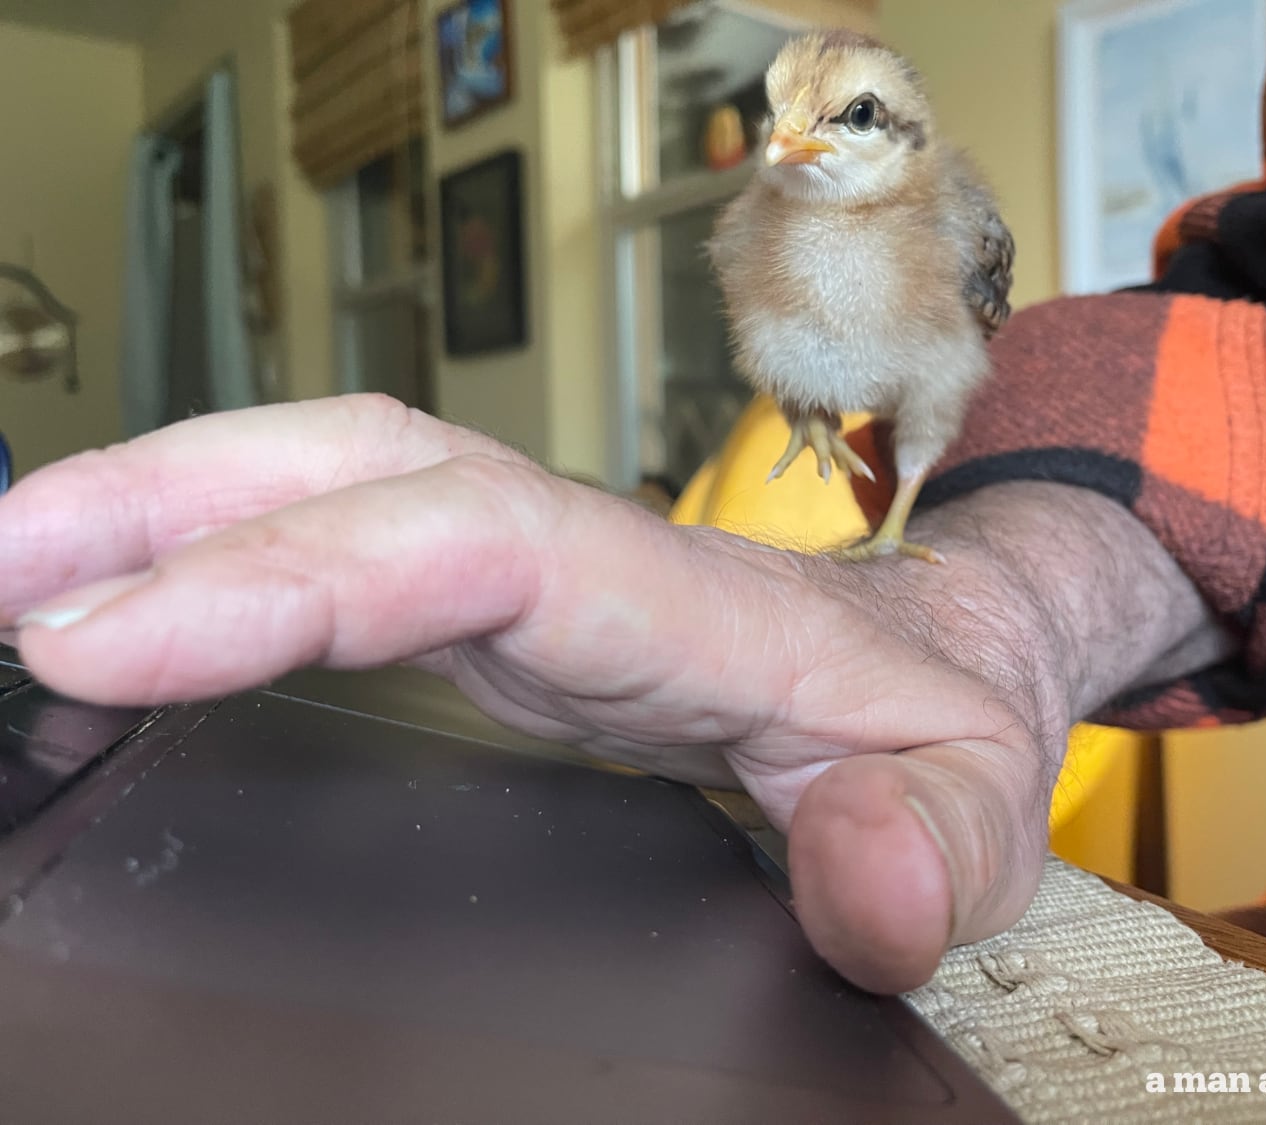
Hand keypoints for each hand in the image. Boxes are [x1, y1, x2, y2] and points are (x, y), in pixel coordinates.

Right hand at [0, 396, 1224, 991]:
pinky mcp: (500, 612)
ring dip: (168, 509)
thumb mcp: (976, 809)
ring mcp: (535, 576)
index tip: (109, 636)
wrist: (939, 665)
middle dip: (168, 504)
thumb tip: (857, 888)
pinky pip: (344, 555)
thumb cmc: (943, 726)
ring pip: (333, 488)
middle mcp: (588, 562)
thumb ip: (928, 852)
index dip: (286, 574)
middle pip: (362, 471)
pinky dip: (227, 565)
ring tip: (15, 573)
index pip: (466, 542)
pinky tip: (139, 616)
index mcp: (683, 602)